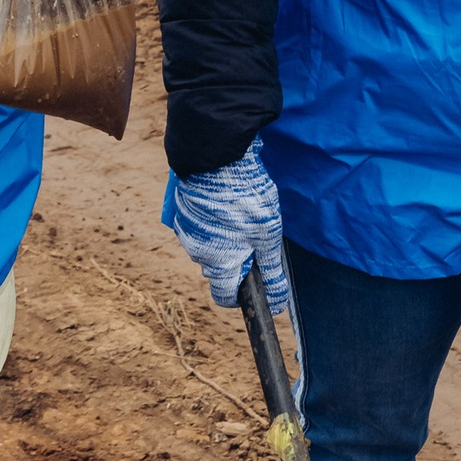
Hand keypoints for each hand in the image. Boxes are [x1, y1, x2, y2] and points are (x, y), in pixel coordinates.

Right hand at [164, 139, 289, 311]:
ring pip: (209, 246)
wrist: (217, 158)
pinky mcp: (183, 212)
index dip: (242, 295)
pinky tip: (226, 202)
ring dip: (224, 238)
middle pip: (218, 270)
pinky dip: (213, 221)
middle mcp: (197, 252)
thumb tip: (278, 303)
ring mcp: (186, 231)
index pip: (224, 296)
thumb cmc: (246, 198)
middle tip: (255, 236)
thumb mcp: (267, 235)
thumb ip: (270, 271)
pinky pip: (200, 227)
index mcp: (218, 263)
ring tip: (242, 213)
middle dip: (237, 261)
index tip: (256, 282)